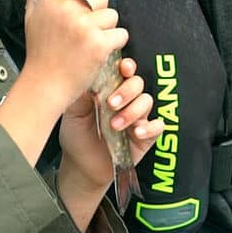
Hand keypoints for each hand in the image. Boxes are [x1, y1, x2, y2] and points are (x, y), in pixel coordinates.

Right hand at [23, 0, 128, 108]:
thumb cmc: (40, 53)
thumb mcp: (33, 15)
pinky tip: (98, 51)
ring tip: (88, 42)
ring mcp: (84, 26)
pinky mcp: (98, 44)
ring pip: (112, 16)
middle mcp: (67, 8)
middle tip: (85, 28)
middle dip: (99, 11)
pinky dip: (114, 43)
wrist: (44, 85)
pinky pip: (120, 34)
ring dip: (106, 29)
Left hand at [56, 58, 163, 228]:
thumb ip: (82, 93)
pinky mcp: (145, 137)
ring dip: (132, 111)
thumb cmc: (77, 135)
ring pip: (147, 101)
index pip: (124, 70)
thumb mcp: (73, 111)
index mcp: (110, 89)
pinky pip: (158, 126)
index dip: (126, 66)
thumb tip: (90, 74)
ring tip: (115, 125)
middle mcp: (126, 100)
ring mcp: (137, 117)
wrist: (80, 166)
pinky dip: (149, 127)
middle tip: (111, 104)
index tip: (123, 68)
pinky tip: (135, 133)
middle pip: (138, 83)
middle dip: (126, 91)